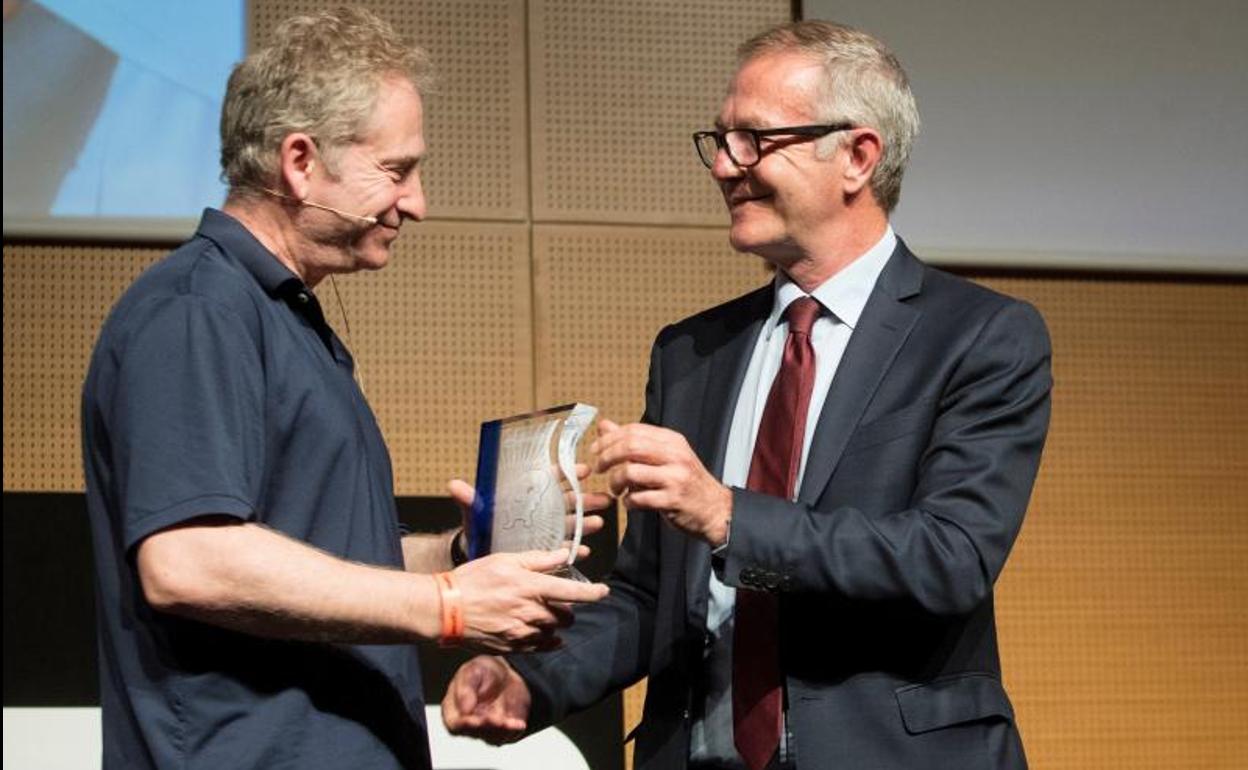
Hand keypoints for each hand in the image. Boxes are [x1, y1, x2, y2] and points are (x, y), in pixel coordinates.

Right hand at [442, 655, 530, 744]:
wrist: (508, 672)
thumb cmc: (484, 671)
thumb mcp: (473, 671)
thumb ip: (465, 688)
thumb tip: (465, 710)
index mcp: (454, 708)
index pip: (454, 723)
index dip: (464, 724)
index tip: (475, 720)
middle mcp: (469, 722)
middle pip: (474, 732)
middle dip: (486, 726)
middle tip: (495, 719)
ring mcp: (486, 729)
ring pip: (491, 735)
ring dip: (500, 729)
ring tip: (507, 721)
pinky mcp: (503, 731)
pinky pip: (509, 734)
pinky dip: (513, 729)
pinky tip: (519, 724)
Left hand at [448, 466, 609, 560]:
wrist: (476, 552)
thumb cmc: (478, 527)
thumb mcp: (475, 512)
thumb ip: (469, 499)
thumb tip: (454, 485)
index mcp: (526, 495)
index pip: (550, 479)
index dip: (568, 473)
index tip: (583, 469)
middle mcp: (540, 511)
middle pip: (567, 501)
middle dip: (586, 499)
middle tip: (603, 498)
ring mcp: (544, 529)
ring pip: (570, 524)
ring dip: (585, 523)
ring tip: (597, 523)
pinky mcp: (544, 548)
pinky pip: (562, 549)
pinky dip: (573, 550)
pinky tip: (582, 551)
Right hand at [450, 548, 607, 652]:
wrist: (446, 609)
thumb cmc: (473, 579)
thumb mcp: (505, 560)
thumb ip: (538, 559)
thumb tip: (565, 554)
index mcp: (531, 587)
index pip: (574, 593)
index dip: (593, 593)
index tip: (603, 591)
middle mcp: (531, 612)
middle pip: (566, 615)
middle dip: (567, 608)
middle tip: (554, 600)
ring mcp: (522, 633)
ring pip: (555, 631)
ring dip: (555, 623)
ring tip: (542, 614)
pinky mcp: (513, 647)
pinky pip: (542, 647)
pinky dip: (548, 640)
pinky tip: (545, 635)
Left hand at [592, 419, 731, 545]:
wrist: (715, 509)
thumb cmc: (687, 482)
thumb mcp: (664, 456)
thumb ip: (633, 441)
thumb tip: (605, 425)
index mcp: (672, 441)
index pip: (633, 430)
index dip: (609, 439)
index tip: (596, 450)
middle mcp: (675, 455)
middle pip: (630, 447)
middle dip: (607, 457)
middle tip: (599, 468)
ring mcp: (675, 477)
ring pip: (631, 472)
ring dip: (615, 482)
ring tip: (616, 489)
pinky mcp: (672, 499)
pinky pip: (639, 498)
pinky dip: (628, 502)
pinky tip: (630, 503)